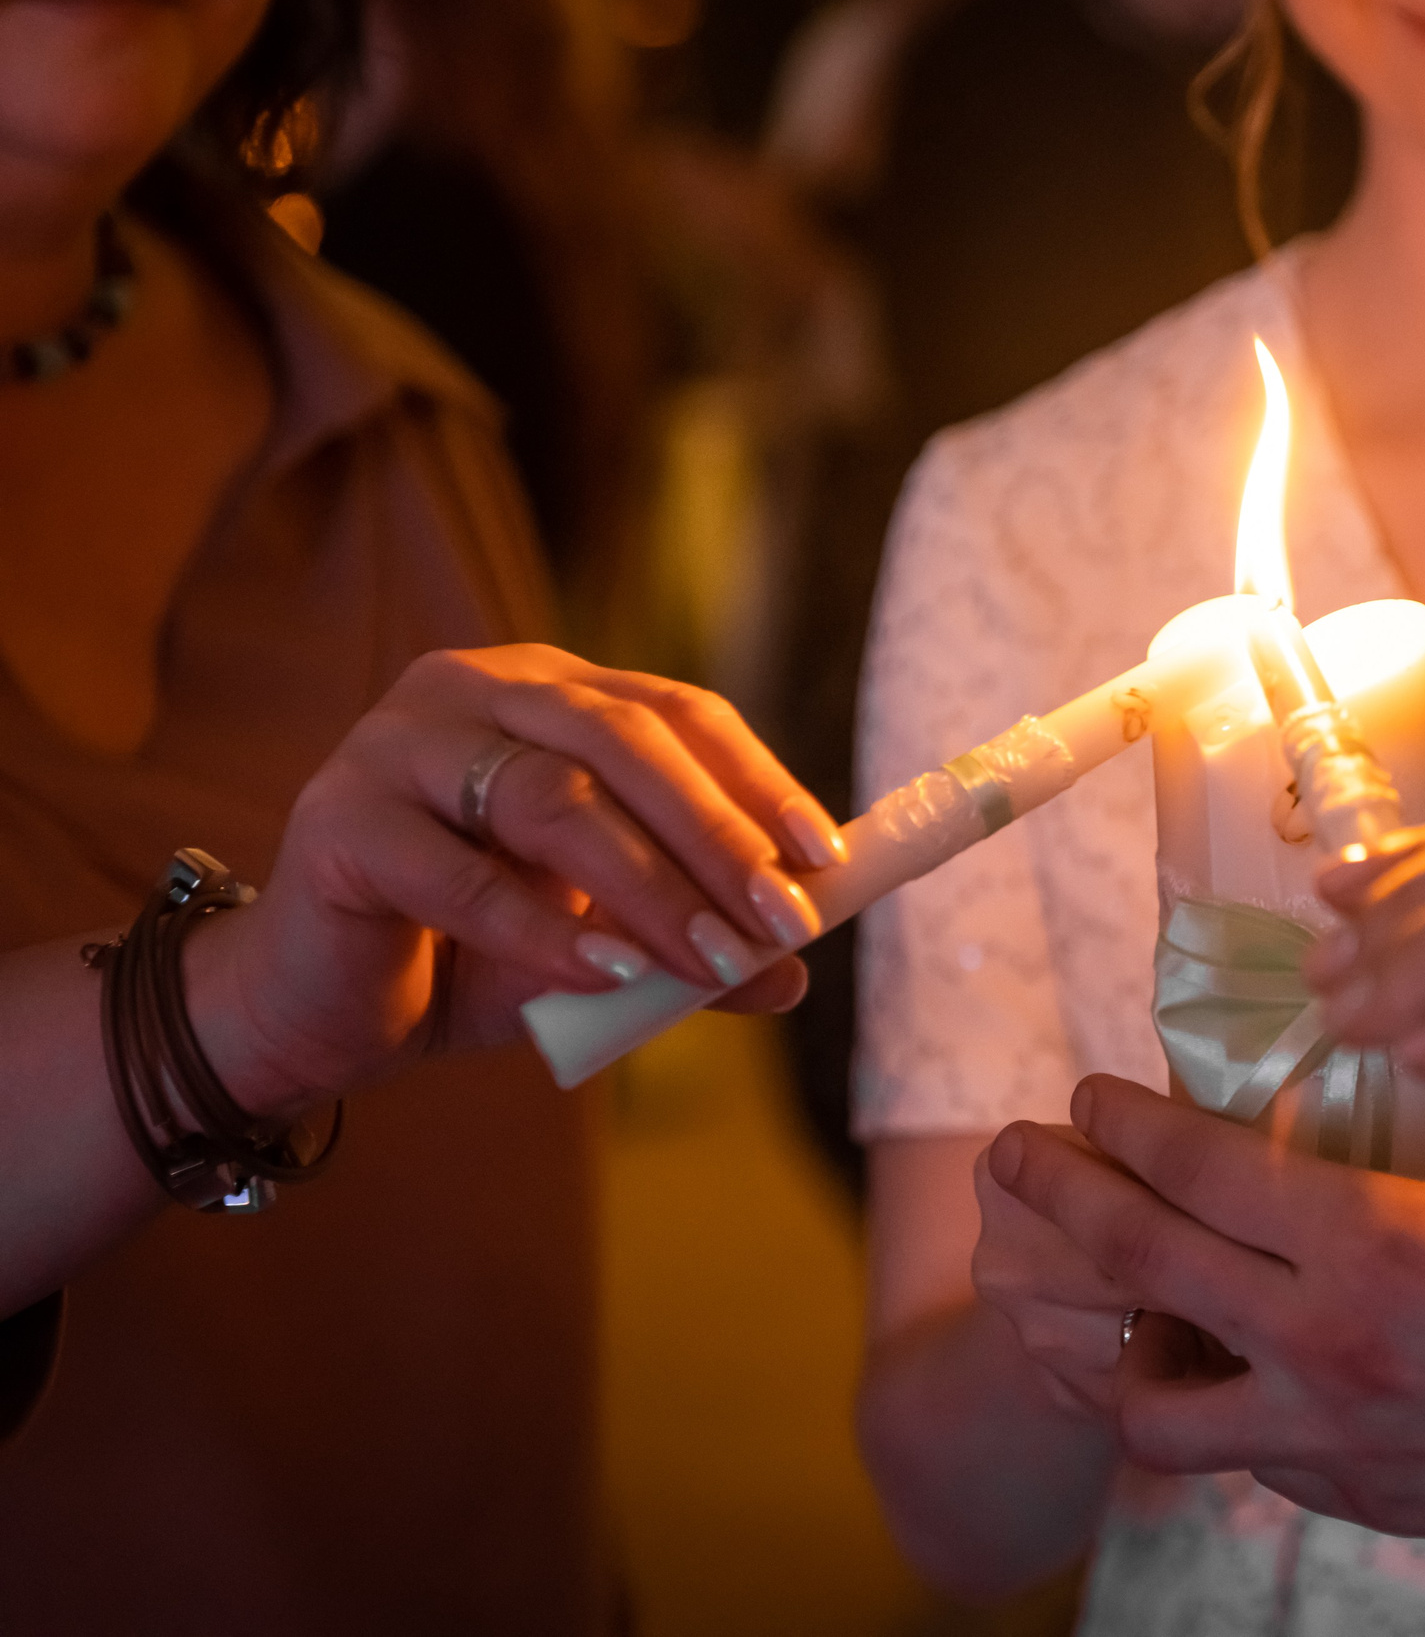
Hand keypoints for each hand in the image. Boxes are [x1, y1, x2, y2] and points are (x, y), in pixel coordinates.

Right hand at [189, 644, 848, 1115]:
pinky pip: (457, 873)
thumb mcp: (602, 947)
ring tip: (713, 959)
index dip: (758, 782)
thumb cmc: (470, 954)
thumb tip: (794, 974)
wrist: (322, 1007)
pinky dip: (543, 927)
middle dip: (715, 834)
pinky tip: (608, 972)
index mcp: (552, 696)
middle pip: (622, 741)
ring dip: (648, 886)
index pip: (676, 713)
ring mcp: (398, 744)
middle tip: (781, 920)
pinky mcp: (338, 819)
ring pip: (550, 797)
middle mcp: (476, 692)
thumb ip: (689, 947)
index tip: (826, 860)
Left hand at [986, 1074, 1424, 1579]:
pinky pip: (1245, 1454)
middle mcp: (1332, 1342)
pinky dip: (1213, 1405)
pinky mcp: (1362, 1498)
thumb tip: (1391, 1120)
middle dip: (1059, 1195)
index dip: (1124, 1120)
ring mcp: (1337, 1436)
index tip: (1089, 1089)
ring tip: (1104, 1300)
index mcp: (1379, 1238)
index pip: (1199, 1166)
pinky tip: (1228, 1364)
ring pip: (1156, 1404)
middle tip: (1015, 1157)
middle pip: (1140, 1262)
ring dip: (1109, 1340)